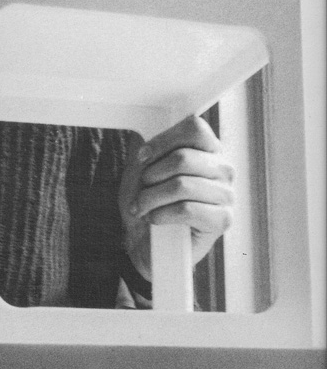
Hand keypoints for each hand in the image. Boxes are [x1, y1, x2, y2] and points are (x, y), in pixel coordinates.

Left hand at [118, 115, 233, 280]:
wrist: (144, 240)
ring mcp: (226, 194)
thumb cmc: (147, 200)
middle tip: (142, 189)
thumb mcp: (142, 168)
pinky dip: (162, 214)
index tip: (142, 157)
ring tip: (142, 206)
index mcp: (207, 150)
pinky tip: (155, 219)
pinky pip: (187, 209)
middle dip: (151, 175)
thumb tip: (146, 137)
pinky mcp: (223, 220)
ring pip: (181, 185)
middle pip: (183, 158)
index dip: (163, 140)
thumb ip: (148, 147)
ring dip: (151, 198)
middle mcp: (222, 169)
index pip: (195, 128)